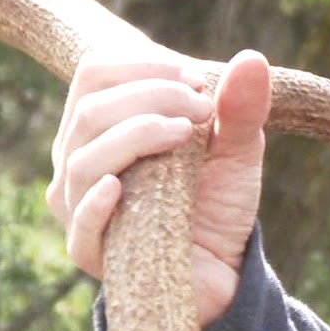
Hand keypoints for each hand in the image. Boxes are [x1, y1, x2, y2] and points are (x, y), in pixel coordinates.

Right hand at [47, 49, 271, 325]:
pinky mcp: (88, 250)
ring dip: (135, 135)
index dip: (143, 65)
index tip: (196, 79)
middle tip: (202, 108)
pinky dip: (96, 201)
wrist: (222, 271)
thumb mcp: (235, 151)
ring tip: (184, 134)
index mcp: (100, 124)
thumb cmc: (216, 203)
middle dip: (151, 96)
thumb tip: (253, 59)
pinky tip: (120, 187)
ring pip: (83, 159)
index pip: (95, 73)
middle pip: (91, 109)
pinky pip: (79, 222)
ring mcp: (77, 205)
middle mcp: (78, 158)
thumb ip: (240, 107)